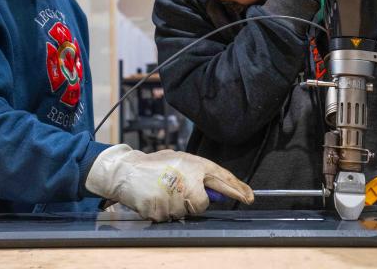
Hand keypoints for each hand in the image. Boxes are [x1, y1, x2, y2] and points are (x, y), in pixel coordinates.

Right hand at [85, 145, 253, 221]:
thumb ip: (199, 173)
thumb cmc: (154, 165)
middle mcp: (187, 180)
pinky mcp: (162, 210)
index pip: (222, 178)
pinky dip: (163, 211)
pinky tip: (154, 197)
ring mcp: (174, 197)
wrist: (126, 172)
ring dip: (176, 205)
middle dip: (193, 201)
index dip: (237, 189)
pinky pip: (169, 217)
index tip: (249, 197)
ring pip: (185, 212)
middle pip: (202, 204)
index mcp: (193, 165)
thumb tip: (215, 191)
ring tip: (162, 190)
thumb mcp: (180, 159)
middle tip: (177, 189)